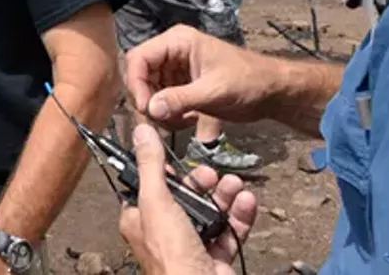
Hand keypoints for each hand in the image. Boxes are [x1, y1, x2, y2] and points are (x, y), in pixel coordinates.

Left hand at [119, 124, 257, 274]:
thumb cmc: (171, 253)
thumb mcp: (156, 201)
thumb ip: (151, 166)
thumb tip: (141, 132)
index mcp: (140, 219)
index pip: (149, 186)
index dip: (164, 172)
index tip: (176, 159)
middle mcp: (164, 231)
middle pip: (184, 197)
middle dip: (201, 182)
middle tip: (212, 175)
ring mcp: (192, 244)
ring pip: (209, 211)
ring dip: (224, 196)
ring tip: (236, 185)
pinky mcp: (216, 255)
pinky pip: (229, 230)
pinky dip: (239, 216)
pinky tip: (248, 201)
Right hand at [125, 25, 276, 126]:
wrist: (274, 92)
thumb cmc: (249, 82)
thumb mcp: (214, 91)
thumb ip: (180, 99)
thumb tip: (150, 109)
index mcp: (178, 42)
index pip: (139, 58)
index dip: (136, 84)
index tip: (146, 109)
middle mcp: (172, 52)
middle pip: (141, 76)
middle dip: (150, 101)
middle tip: (163, 122)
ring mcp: (176, 69)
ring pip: (150, 91)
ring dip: (161, 111)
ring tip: (183, 122)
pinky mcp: (182, 85)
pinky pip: (163, 101)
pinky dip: (170, 115)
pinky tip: (189, 121)